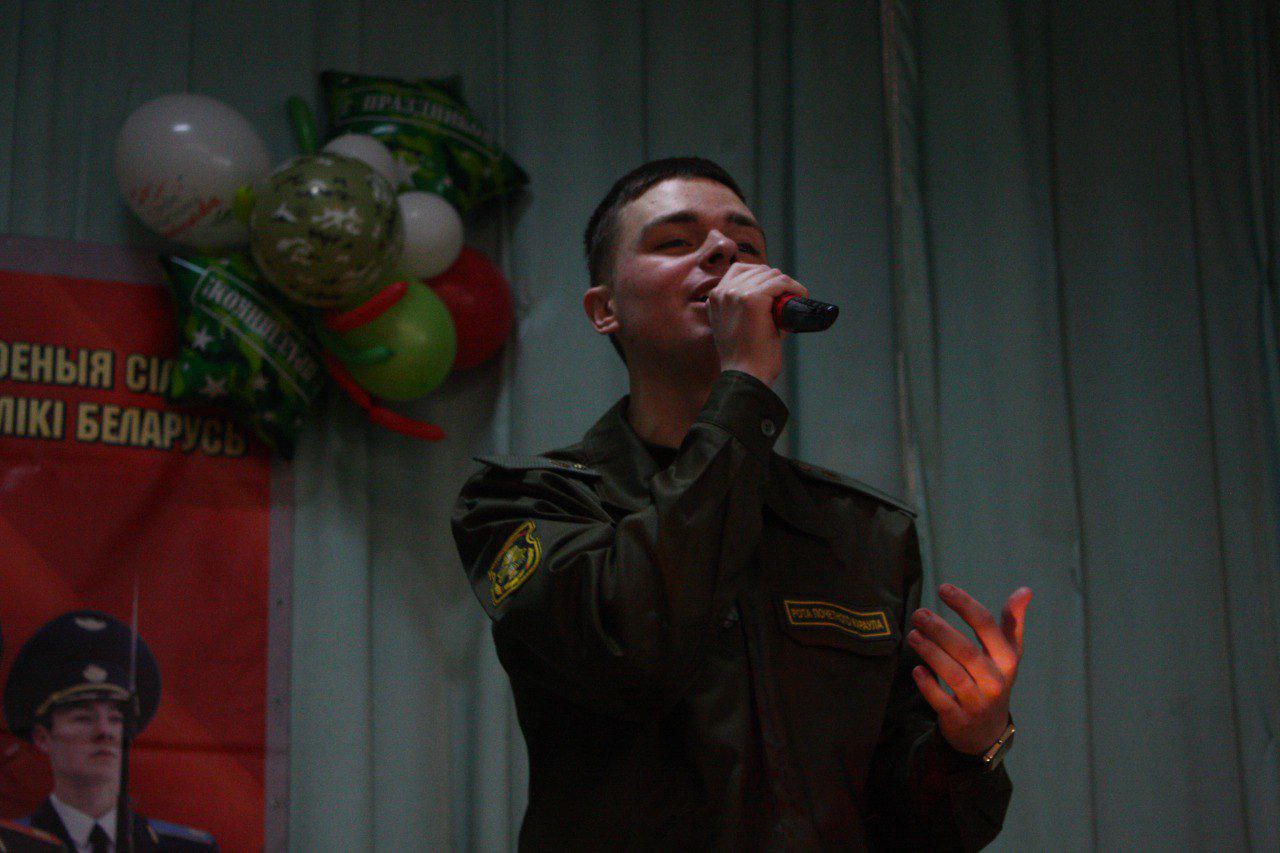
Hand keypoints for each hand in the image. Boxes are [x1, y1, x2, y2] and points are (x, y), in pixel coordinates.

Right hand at [707, 262, 806, 385]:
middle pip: (758, 270)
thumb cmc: (744, 359)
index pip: (739, 270)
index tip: (775, 289)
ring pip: (771, 274)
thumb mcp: (734, 327)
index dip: (761, 276)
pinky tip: (801, 296)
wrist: (744, 376)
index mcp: (714, 299)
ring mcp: (736, 294)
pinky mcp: (753, 299)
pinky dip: (795, 288)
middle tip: (788, 298)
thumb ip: (742, 310)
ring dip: (788, 286)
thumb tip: (772, 298)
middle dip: (776, 281)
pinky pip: (780, 282)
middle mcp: (722, 292)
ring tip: (795, 301)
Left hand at [907, 583, 1031, 754]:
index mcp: (1007, 659)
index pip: (987, 626)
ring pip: (954, 675)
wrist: (987, 729)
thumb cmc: (994, 679)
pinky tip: (916, 670)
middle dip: (941, 630)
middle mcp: (995, 680)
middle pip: (967, 651)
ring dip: (931, 653)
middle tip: (918, 613)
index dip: (965, 605)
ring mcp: (978, 702)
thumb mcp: (1008, 653)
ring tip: (913, 634)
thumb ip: (1013, 621)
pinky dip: (929, 686)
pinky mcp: (959, 718)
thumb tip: (1026, 590)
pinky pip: (942, 702)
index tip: (943, 588)